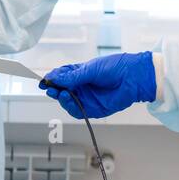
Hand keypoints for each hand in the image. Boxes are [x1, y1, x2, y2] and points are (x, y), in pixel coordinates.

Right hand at [40, 52, 156, 118]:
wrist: (134, 77)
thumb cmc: (115, 68)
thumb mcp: (90, 69)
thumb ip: (73, 76)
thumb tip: (55, 77)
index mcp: (81, 74)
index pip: (62, 77)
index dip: (53, 79)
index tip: (44, 80)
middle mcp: (83, 87)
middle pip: (62, 90)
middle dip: (54, 89)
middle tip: (49, 87)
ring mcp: (88, 98)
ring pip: (67, 102)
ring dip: (61, 98)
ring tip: (60, 92)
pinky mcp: (94, 109)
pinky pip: (77, 111)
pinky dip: (70, 106)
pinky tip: (68, 99)